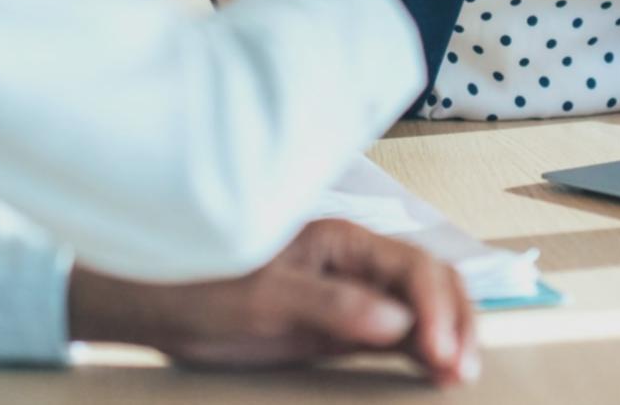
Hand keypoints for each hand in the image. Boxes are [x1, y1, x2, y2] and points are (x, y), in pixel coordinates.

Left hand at [67, 218, 478, 384]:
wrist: (157, 308)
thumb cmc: (200, 290)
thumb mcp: (261, 301)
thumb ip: (330, 308)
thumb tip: (396, 323)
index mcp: (340, 240)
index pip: (412, 267)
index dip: (436, 308)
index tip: (439, 353)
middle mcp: (356, 262)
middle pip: (431, 282)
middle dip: (457, 321)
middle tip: (462, 372)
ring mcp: (353, 294)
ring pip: (423, 309)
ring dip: (448, 338)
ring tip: (459, 379)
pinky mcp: (343, 326)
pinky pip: (399, 335)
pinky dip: (424, 352)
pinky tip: (435, 376)